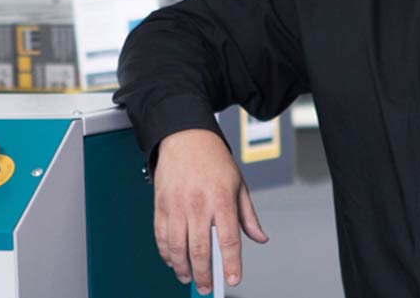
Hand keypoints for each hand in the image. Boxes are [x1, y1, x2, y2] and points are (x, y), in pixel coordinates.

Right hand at [152, 128, 268, 294]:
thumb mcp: (238, 184)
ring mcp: (176, 205)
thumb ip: (248, 215)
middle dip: (203, 274)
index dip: (231, 264)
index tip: (233, 279)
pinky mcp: (161, 205)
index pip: (228, 240)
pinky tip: (172, 260)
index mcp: (221, 199)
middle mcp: (198, 204)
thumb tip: (259, 238)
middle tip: (205, 287)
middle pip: (200, 249)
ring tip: (188, 277)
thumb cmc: (213, 159)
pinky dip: (165, 252)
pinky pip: (161, 235)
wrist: (185, 136)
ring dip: (182, 267)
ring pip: (177, 247)